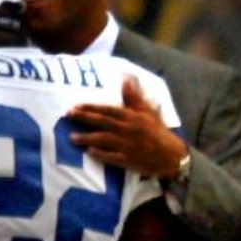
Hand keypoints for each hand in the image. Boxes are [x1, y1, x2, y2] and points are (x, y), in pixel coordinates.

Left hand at [68, 79, 187, 180]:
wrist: (172, 155)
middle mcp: (128, 130)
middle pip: (102, 122)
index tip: (76, 106)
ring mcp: (127, 145)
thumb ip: (135, 98)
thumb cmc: (159, 132)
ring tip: (72, 137)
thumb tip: (126, 80)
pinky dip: (99, 154)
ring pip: (103, 139)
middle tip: (68, 115)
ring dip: (86, 138)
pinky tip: (88, 152)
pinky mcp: (128, 159)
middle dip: (84, 118)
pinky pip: (110, 156)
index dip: (91, 108)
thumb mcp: (149, 113)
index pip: (108, 110)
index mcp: (133, 117)